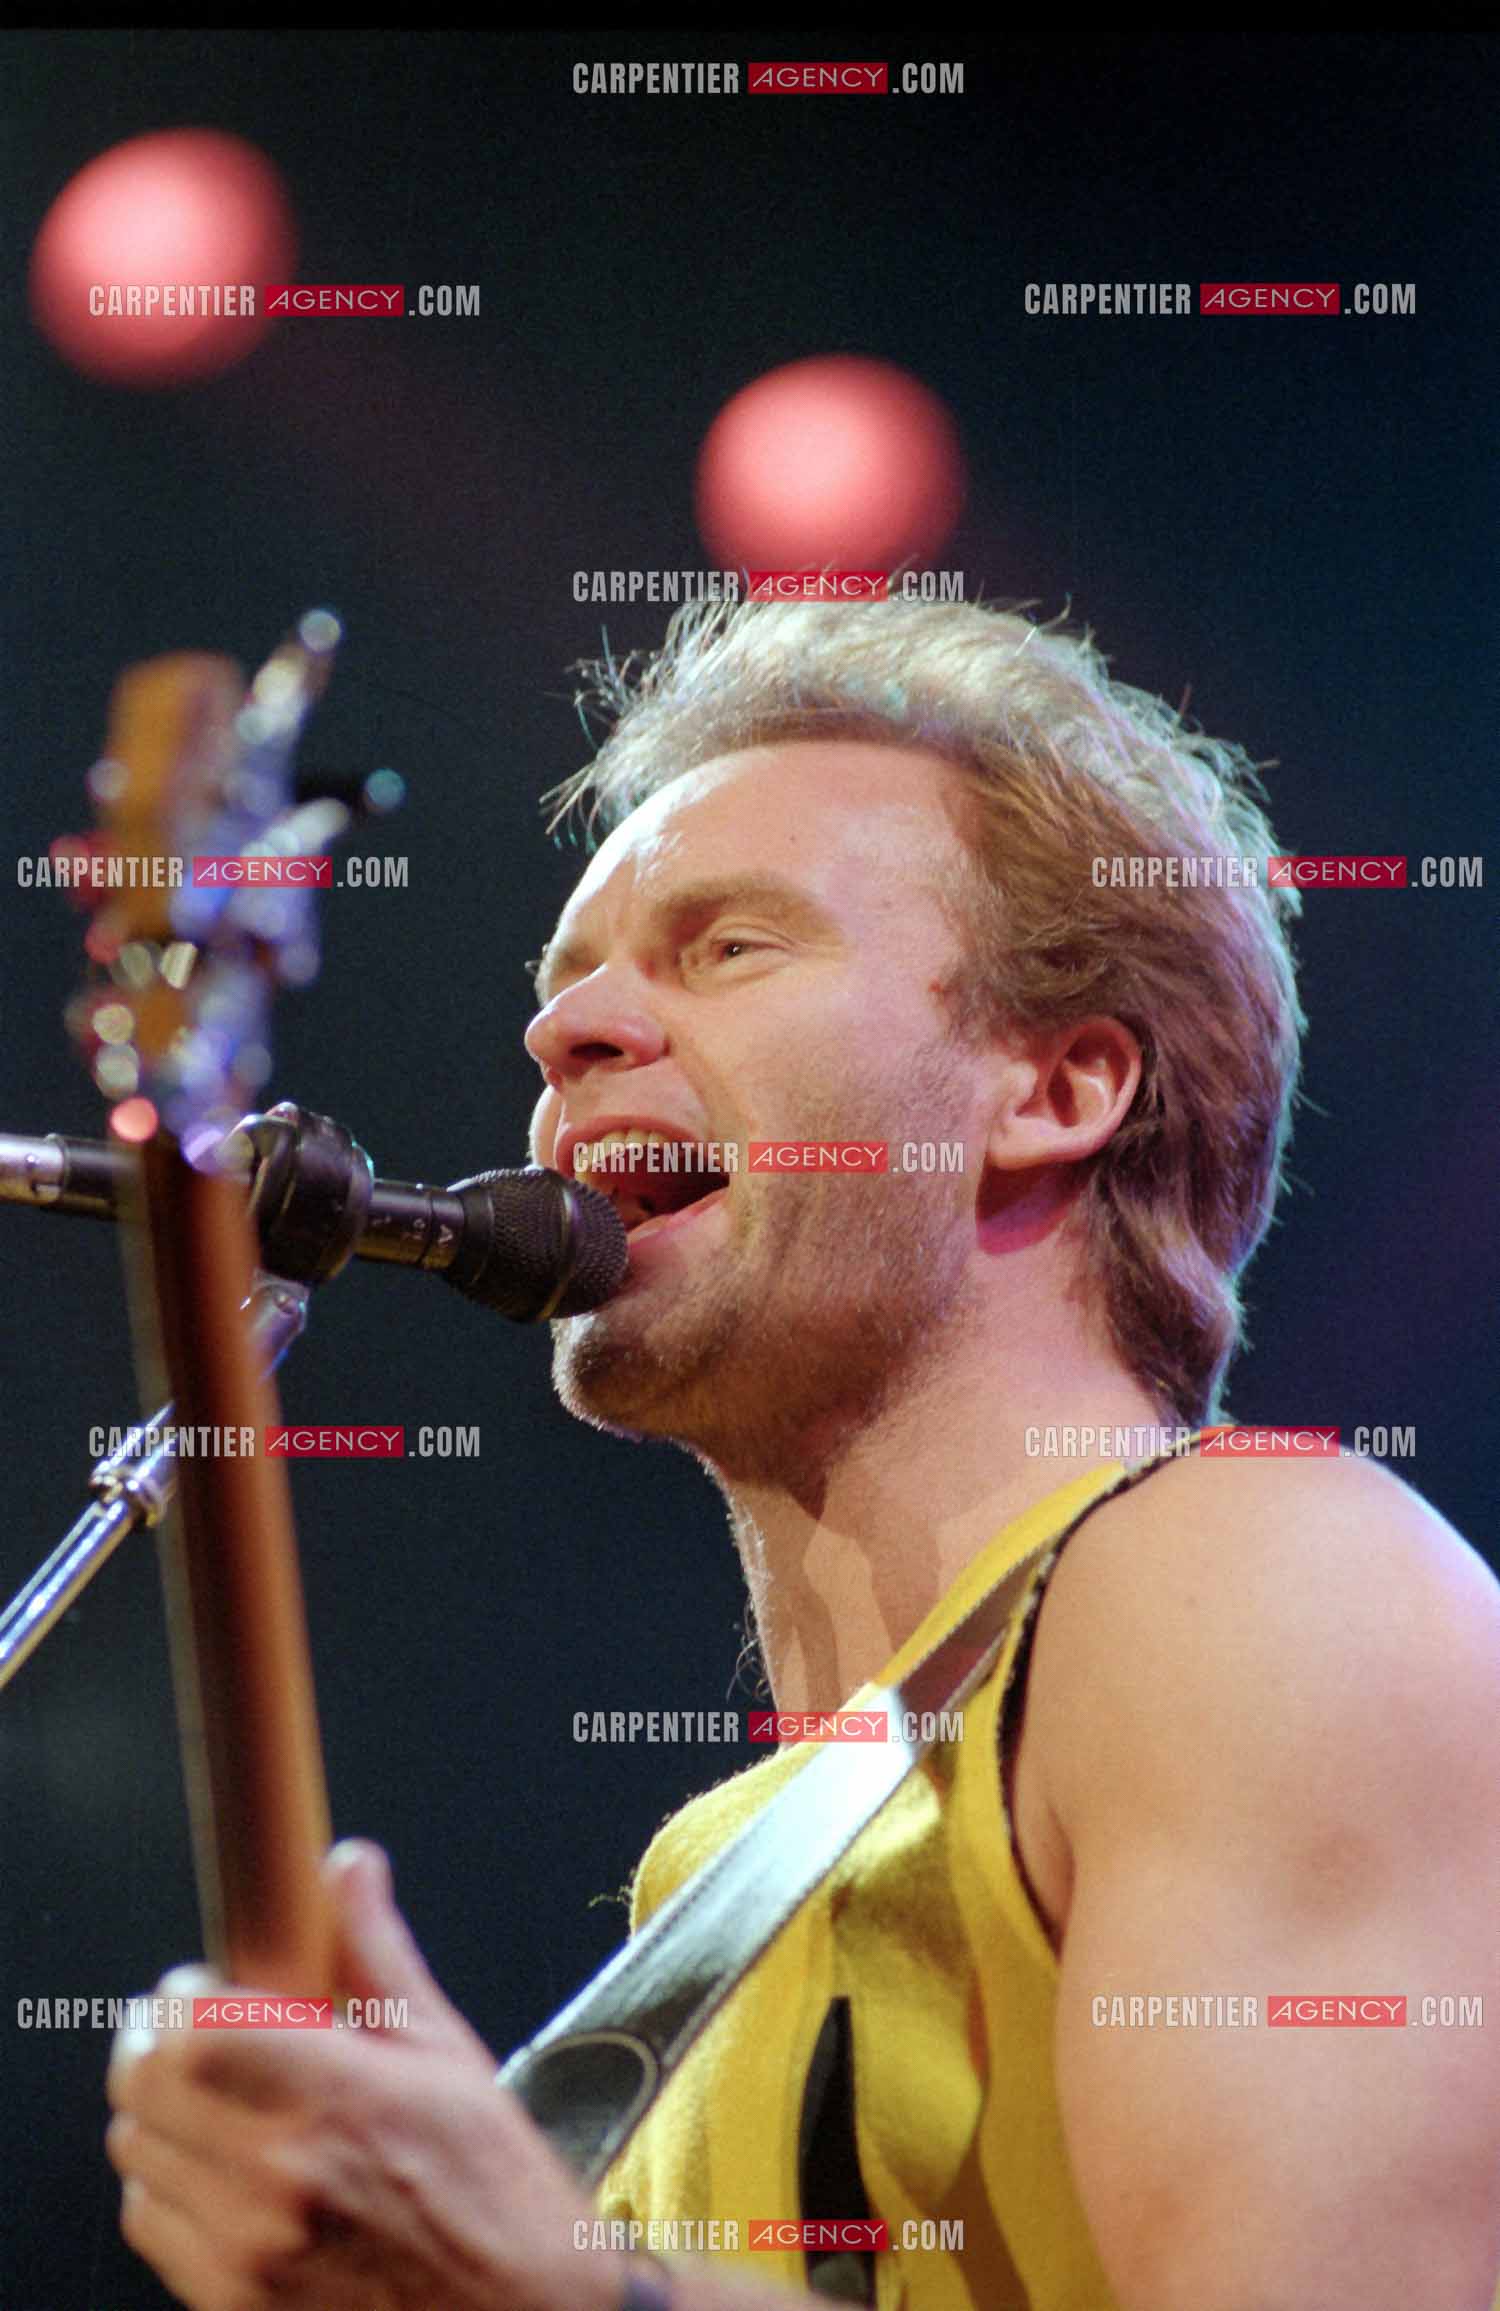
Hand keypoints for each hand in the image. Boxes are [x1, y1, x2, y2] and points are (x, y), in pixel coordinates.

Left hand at [105, 1840, 626, 2310]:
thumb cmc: (491, 2190)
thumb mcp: (446, 2054)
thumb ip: (377, 1954)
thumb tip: (349, 1866)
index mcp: (337, 2098)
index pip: (188, 2030)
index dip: (183, 1997)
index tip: (206, 1988)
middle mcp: (279, 2178)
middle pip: (143, 2086)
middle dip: (161, 2046)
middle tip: (202, 2036)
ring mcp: (246, 2252)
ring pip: (134, 2153)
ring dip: (162, 2116)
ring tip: (223, 2107)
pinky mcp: (229, 2304)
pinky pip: (149, 2223)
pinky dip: (170, 2189)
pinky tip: (228, 2174)